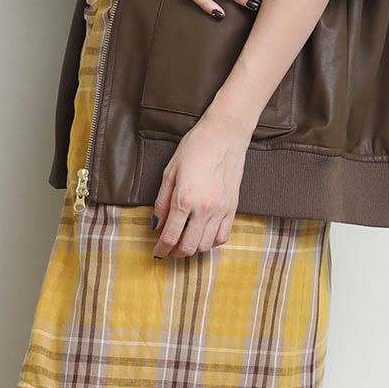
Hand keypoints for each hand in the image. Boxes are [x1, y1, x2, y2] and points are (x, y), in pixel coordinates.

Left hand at [151, 110, 251, 257]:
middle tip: (168, 249)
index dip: (161, 249)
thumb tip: (156, 225)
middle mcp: (203, 209)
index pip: (170, 236)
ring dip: (192, 248)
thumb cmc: (195, 148)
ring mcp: (221, 210)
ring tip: (184, 241)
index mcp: (184, 199)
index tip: (157, 252)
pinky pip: (222, 236)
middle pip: (188, 247)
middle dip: (175, 252)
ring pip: (205, 245)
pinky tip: (203, 235)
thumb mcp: (170, 172)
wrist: (225, 135)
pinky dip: (211, 242)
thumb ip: (162, 202)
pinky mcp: (232, 208)